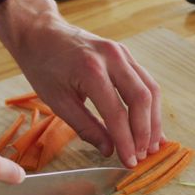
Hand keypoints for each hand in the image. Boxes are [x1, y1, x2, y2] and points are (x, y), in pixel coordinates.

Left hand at [0, 0, 162, 167]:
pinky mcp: (126, 54)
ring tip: (152, 145)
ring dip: (154, 119)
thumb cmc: (43, 66)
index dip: (126, 140)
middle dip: (145, 131)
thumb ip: (85, 126)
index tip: (130, 162)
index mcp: (90, 70)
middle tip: (143, 155)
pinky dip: (150, 105)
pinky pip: (145, 81)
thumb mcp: (57, 101)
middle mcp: (112, 58)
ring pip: (150, 89)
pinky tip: (151, 124)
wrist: (40, 33)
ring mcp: (122, 53)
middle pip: (141, 98)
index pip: (117, 112)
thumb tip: (109, 150)